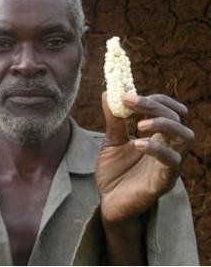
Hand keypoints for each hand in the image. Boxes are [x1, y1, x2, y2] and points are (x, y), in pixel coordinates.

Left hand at [95, 92, 193, 223]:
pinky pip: (172, 162)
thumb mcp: (111, 141)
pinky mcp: (164, 181)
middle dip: (155, 106)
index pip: (168, 109)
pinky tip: (138, 144)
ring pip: (185, 137)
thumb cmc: (114, 171)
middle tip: (131, 101)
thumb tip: (109, 92)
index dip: (153, 99)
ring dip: (164, 124)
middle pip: (178, 118)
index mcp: (158, 136)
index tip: (128, 94)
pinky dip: (157, 149)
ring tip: (140, 124)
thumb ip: (114, 120)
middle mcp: (168, 147)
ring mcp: (169, 164)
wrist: (108, 201)